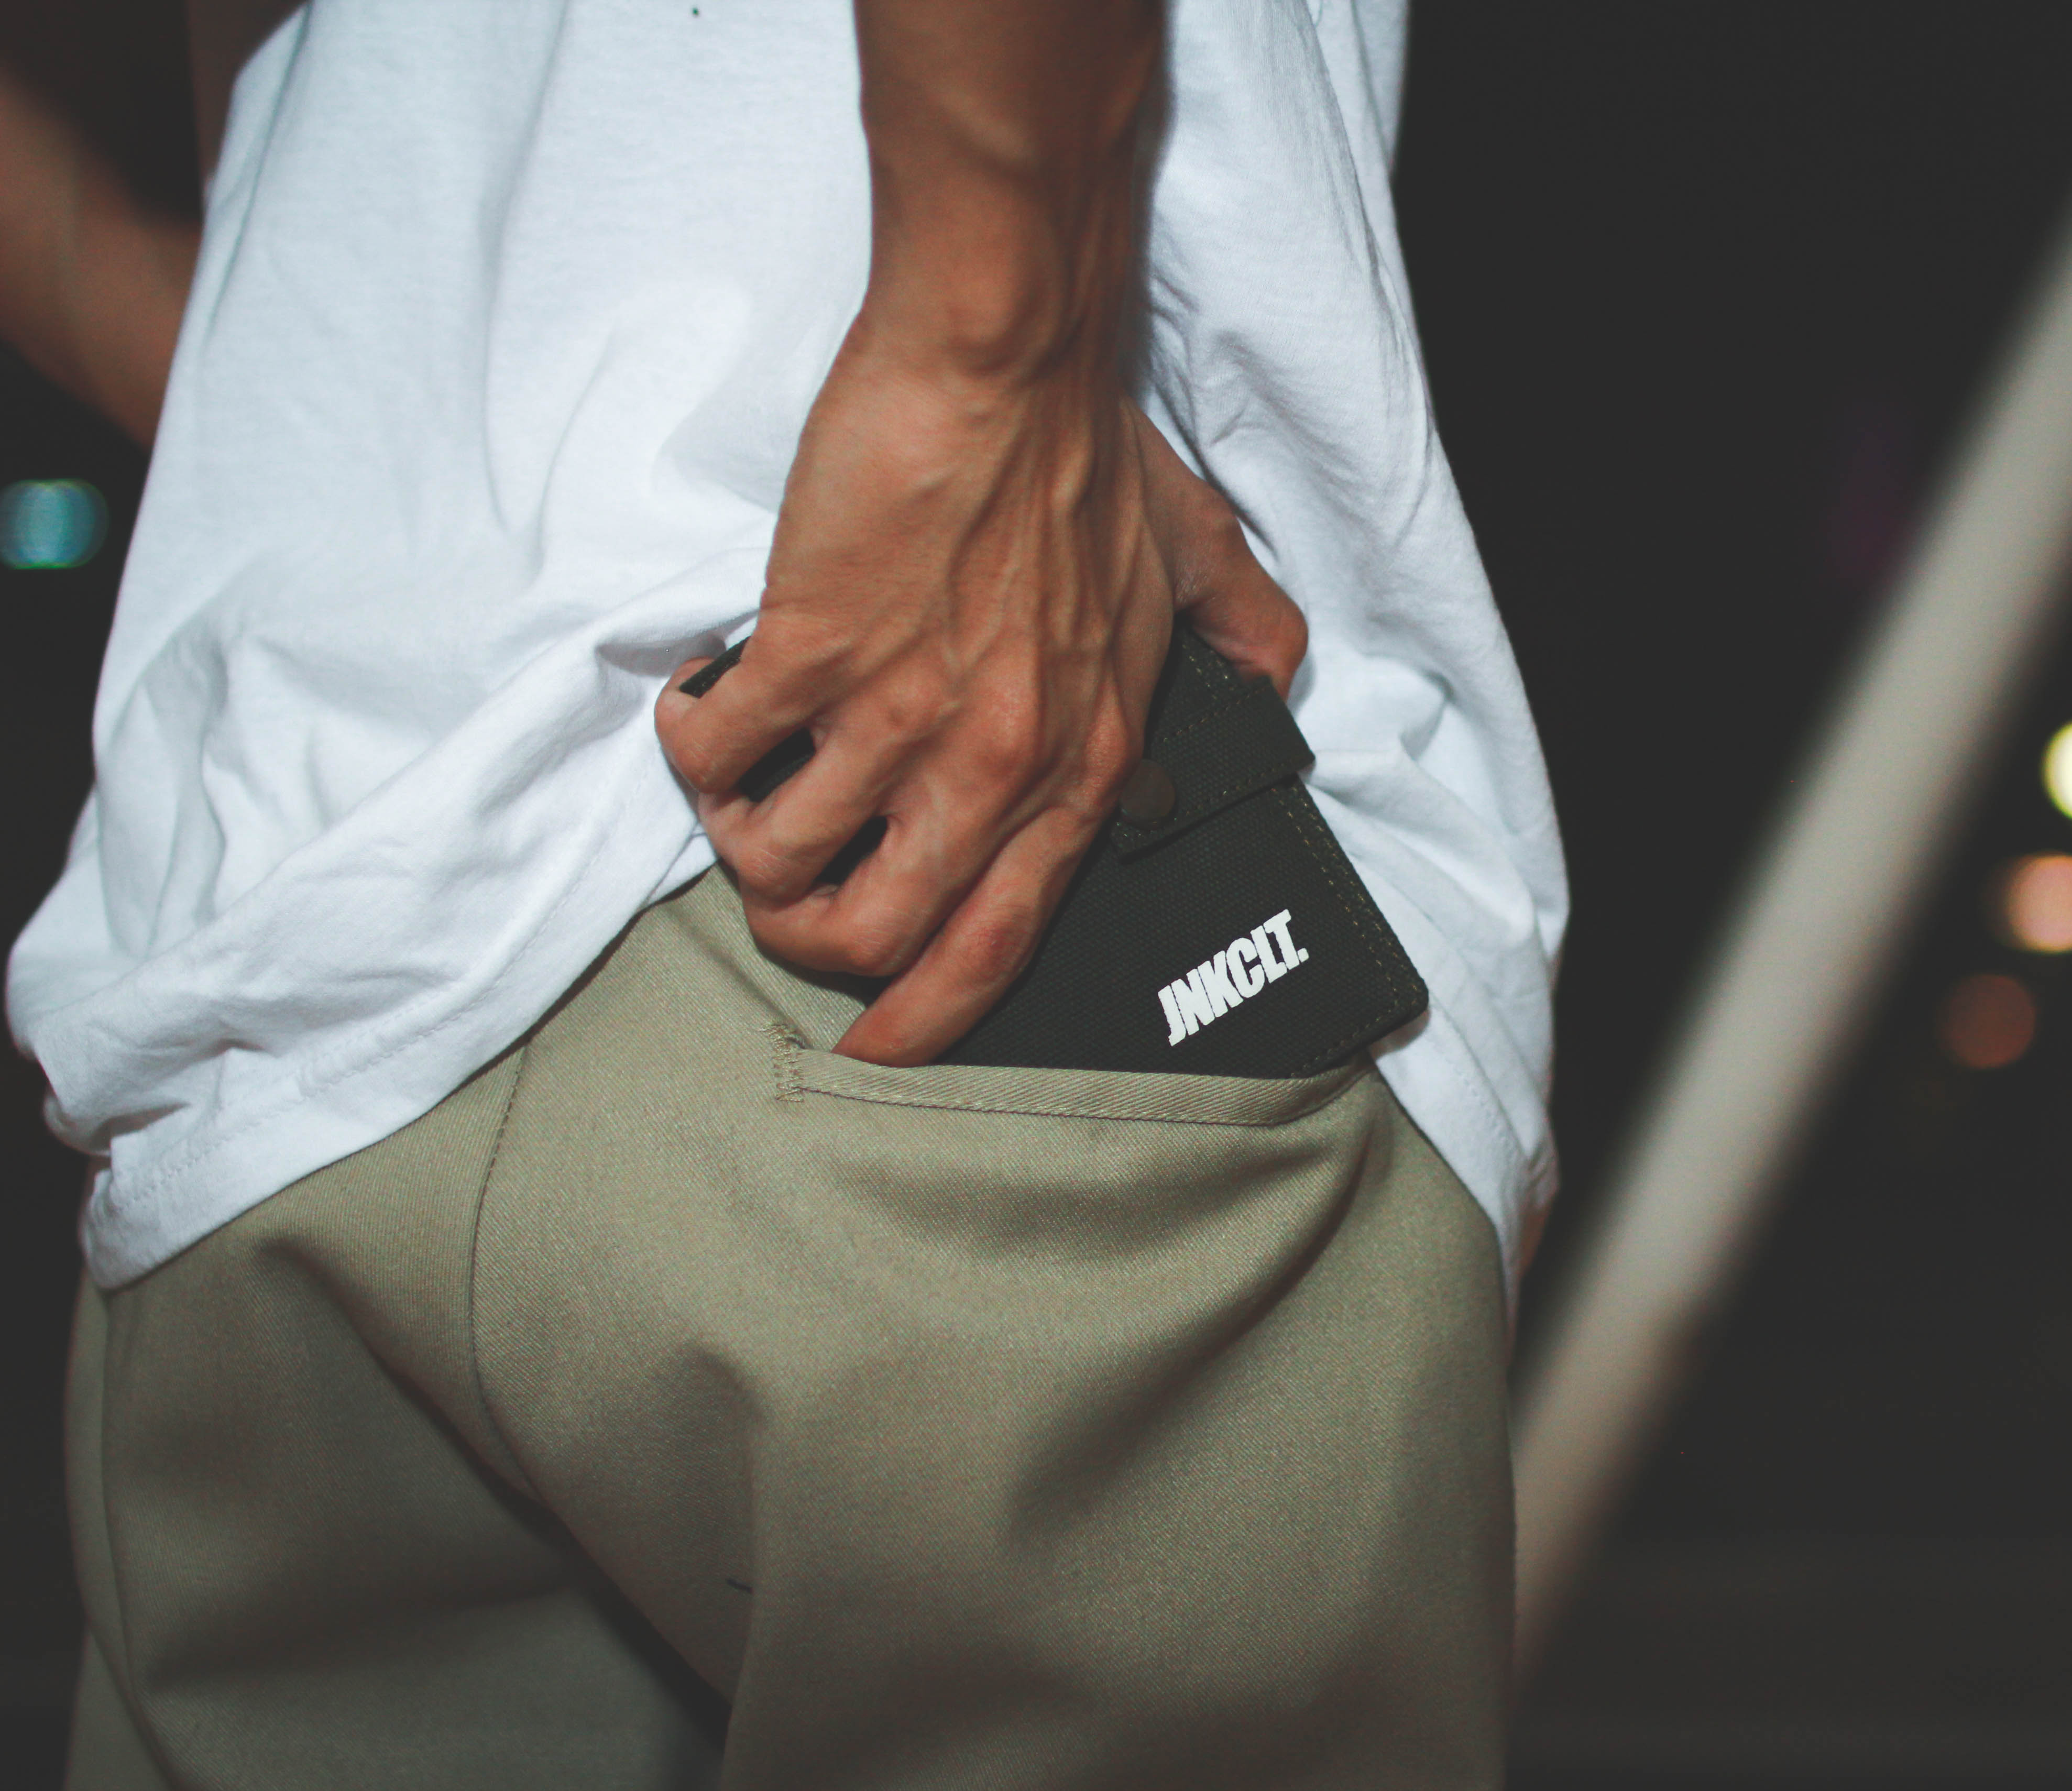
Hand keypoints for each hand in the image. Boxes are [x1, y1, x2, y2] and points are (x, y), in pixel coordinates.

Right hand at [655, 335, 1302, 1064]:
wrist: (1009, 356)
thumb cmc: (1090, 450)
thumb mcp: (1201, 561)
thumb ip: (1244, 633)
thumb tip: (1273, 682)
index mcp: (1081, 762)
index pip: (999, 945)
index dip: (923, 1020)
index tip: (871, 1051)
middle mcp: (992, 765)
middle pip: (868, 934)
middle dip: (803, 933)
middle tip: (783, 883)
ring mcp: (896, 715)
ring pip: (777, 859)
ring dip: (741, 830)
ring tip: (745, 771)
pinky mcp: (810, 650)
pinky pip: (717, 755)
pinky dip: (697, 745)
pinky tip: (713, 703)